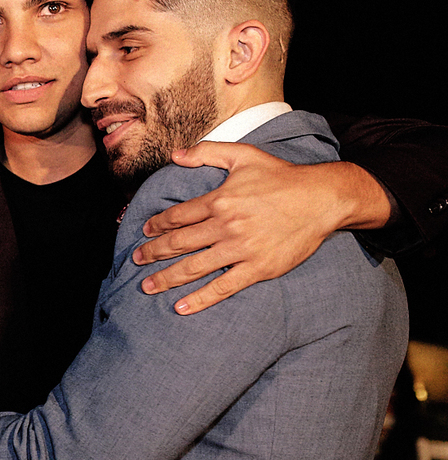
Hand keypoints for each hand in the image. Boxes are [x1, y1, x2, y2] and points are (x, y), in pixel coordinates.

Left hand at [135, 143, 380, 313]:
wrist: (323, 198)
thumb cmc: (283, 176)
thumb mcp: (244, 156)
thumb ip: (207, 152)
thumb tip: (175, 154)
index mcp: (220, 200)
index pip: (178, 216)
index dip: (158, 225)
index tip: (145, 232)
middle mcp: (226, 226)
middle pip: (179, 243)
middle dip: (153, 253)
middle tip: (136, 260)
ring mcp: (241, 249)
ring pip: (194, 267)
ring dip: (166, 278)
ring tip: (146, 286)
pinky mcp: (258, 268)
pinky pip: (223, 287)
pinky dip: (201, 299)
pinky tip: (181, 307)